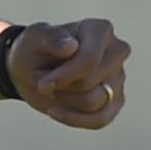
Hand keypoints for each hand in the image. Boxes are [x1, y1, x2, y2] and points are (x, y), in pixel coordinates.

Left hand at [0, 15, 130, 130]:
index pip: (90, 59)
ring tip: (52, 89)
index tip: (41, 84)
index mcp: (100, 29)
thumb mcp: (34, 38)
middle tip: (43, 82)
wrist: (31, 69)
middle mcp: (116, 51)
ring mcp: (118, 76)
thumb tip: (71, 47)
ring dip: (63, 101)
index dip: (64, 76)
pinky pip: (100, 119)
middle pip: (90, 82)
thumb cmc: (34, 49)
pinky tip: (54, 112)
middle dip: (60, 87)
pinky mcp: (115, 100)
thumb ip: (51, 38)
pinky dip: (74, 119)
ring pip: (94, 102)